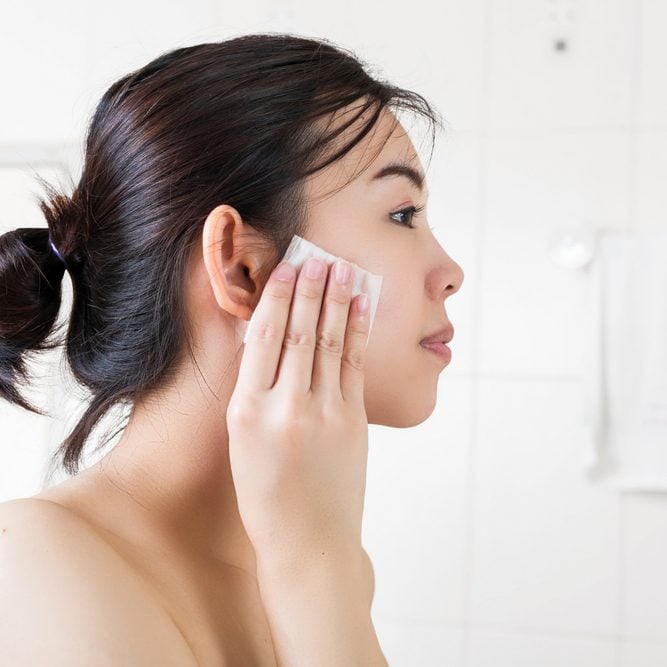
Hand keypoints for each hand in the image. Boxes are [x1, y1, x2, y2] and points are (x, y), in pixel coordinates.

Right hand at [226, 257, 370, 571]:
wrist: (308, 543)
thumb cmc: (266, 496)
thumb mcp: (242, 443)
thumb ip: (253, 392)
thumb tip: (264, 338)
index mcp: (247, 412)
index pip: (262, 338)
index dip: (275, 297)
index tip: (285, 267)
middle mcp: (284, 408)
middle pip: (298, 332)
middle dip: (309, 289)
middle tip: (317, 256)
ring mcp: (324, 414)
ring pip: (329, 343)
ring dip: (336, 301)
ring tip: (341, 269)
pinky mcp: (353, 422)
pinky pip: (354, 366)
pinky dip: (356, 331)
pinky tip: (360, 307)